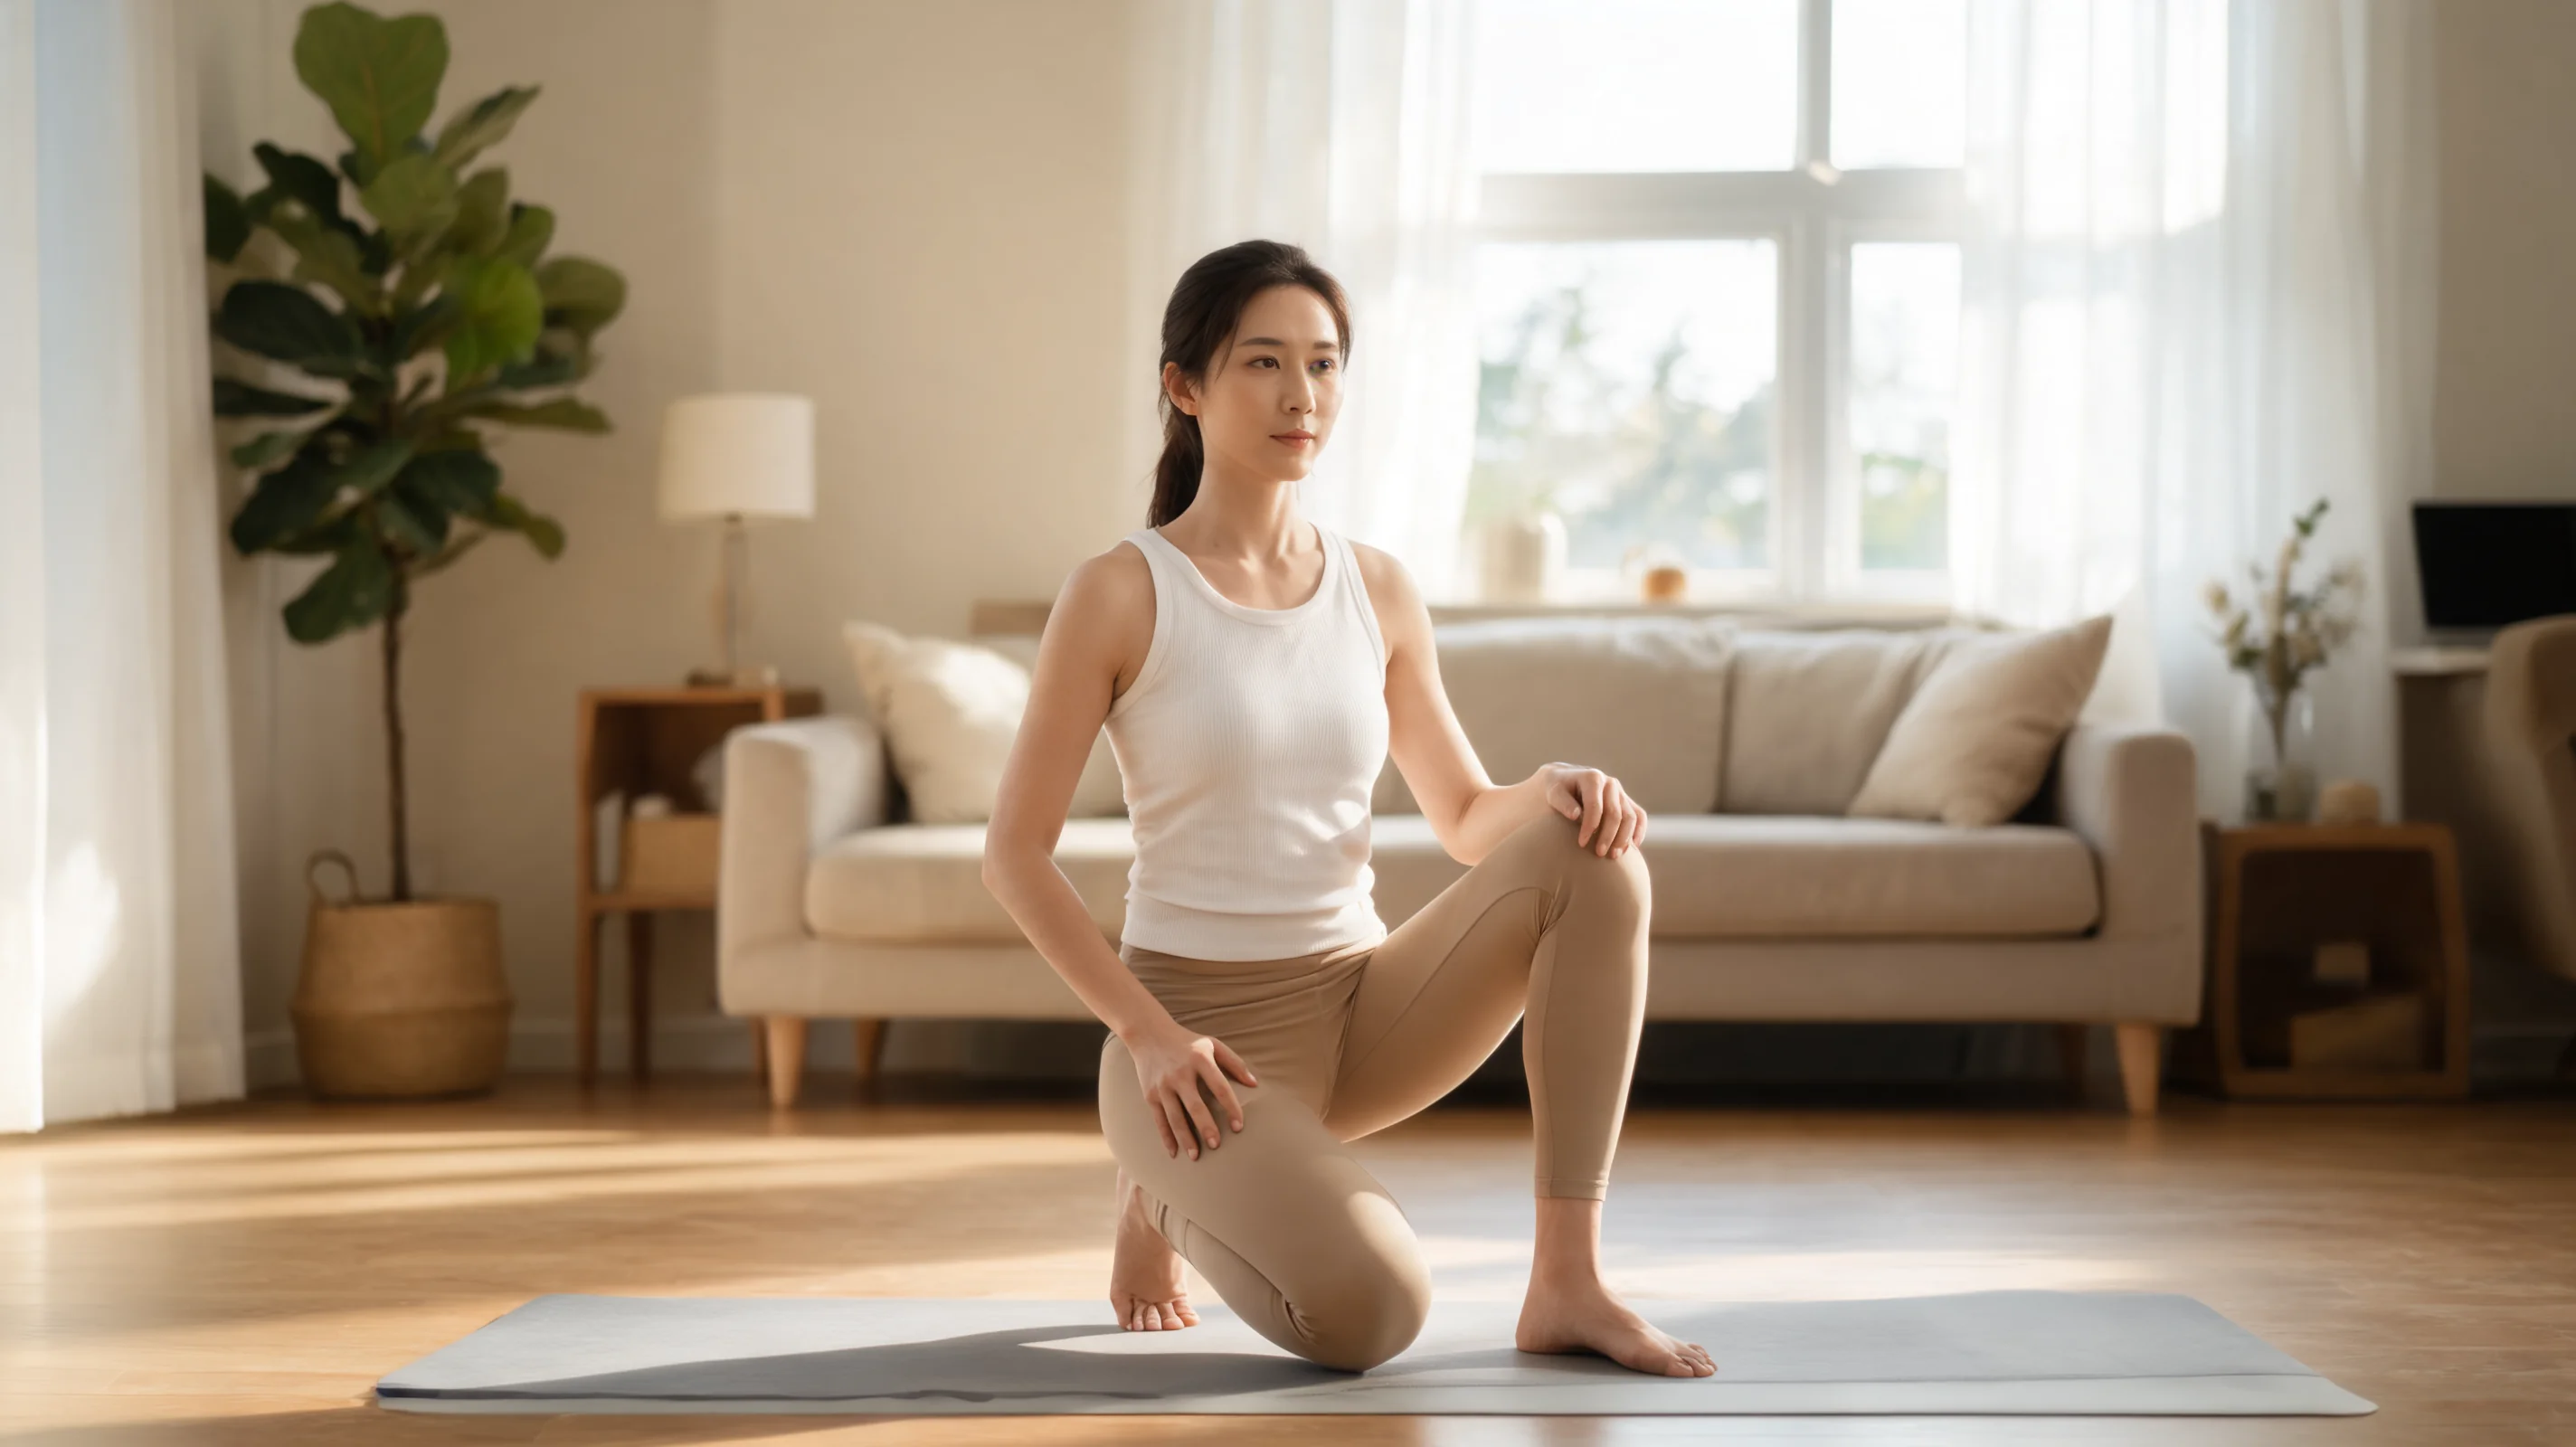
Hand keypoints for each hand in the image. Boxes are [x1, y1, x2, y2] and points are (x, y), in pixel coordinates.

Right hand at [1124, 1019, 1257, 1160]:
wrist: (1148, 1034)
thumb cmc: (1187, 1042)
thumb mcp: (1212, 1044)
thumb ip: (1234, 1063)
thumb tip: (1254, 1084)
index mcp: (1199, 1060)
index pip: (1219, 1087)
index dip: (1231, 1107)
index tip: (1239, 1126)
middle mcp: (1180, 1074)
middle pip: (1195, 1105)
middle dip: (1205, 1127)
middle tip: (1216, 1145)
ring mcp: (1162, 1085)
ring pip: (1175, 1117)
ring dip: (1185, 1138)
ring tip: (1196, 1156)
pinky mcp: (1150, 1094)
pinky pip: (1159, 1120)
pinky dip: (1166, 1138)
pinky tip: (1174, 1153)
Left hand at [1542, 764, 1647, 856]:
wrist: (1567, 780)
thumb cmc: (1558, 790)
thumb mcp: (1554, 793)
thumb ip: (1563, 802)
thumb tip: (1576, 815)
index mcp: (1593, 778)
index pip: (1595, 806)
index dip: (1590, 826)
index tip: (1581, 844)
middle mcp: (1610, 783)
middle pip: (1615, 813)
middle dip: (1608, 836)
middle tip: (1599, 854)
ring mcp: (1621, 792)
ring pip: (1630, 817)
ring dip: (1624, 838)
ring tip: (1614, 856)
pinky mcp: (1627, 801)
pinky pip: (1639, 816)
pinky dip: (1639, 832)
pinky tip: (1633, 848)